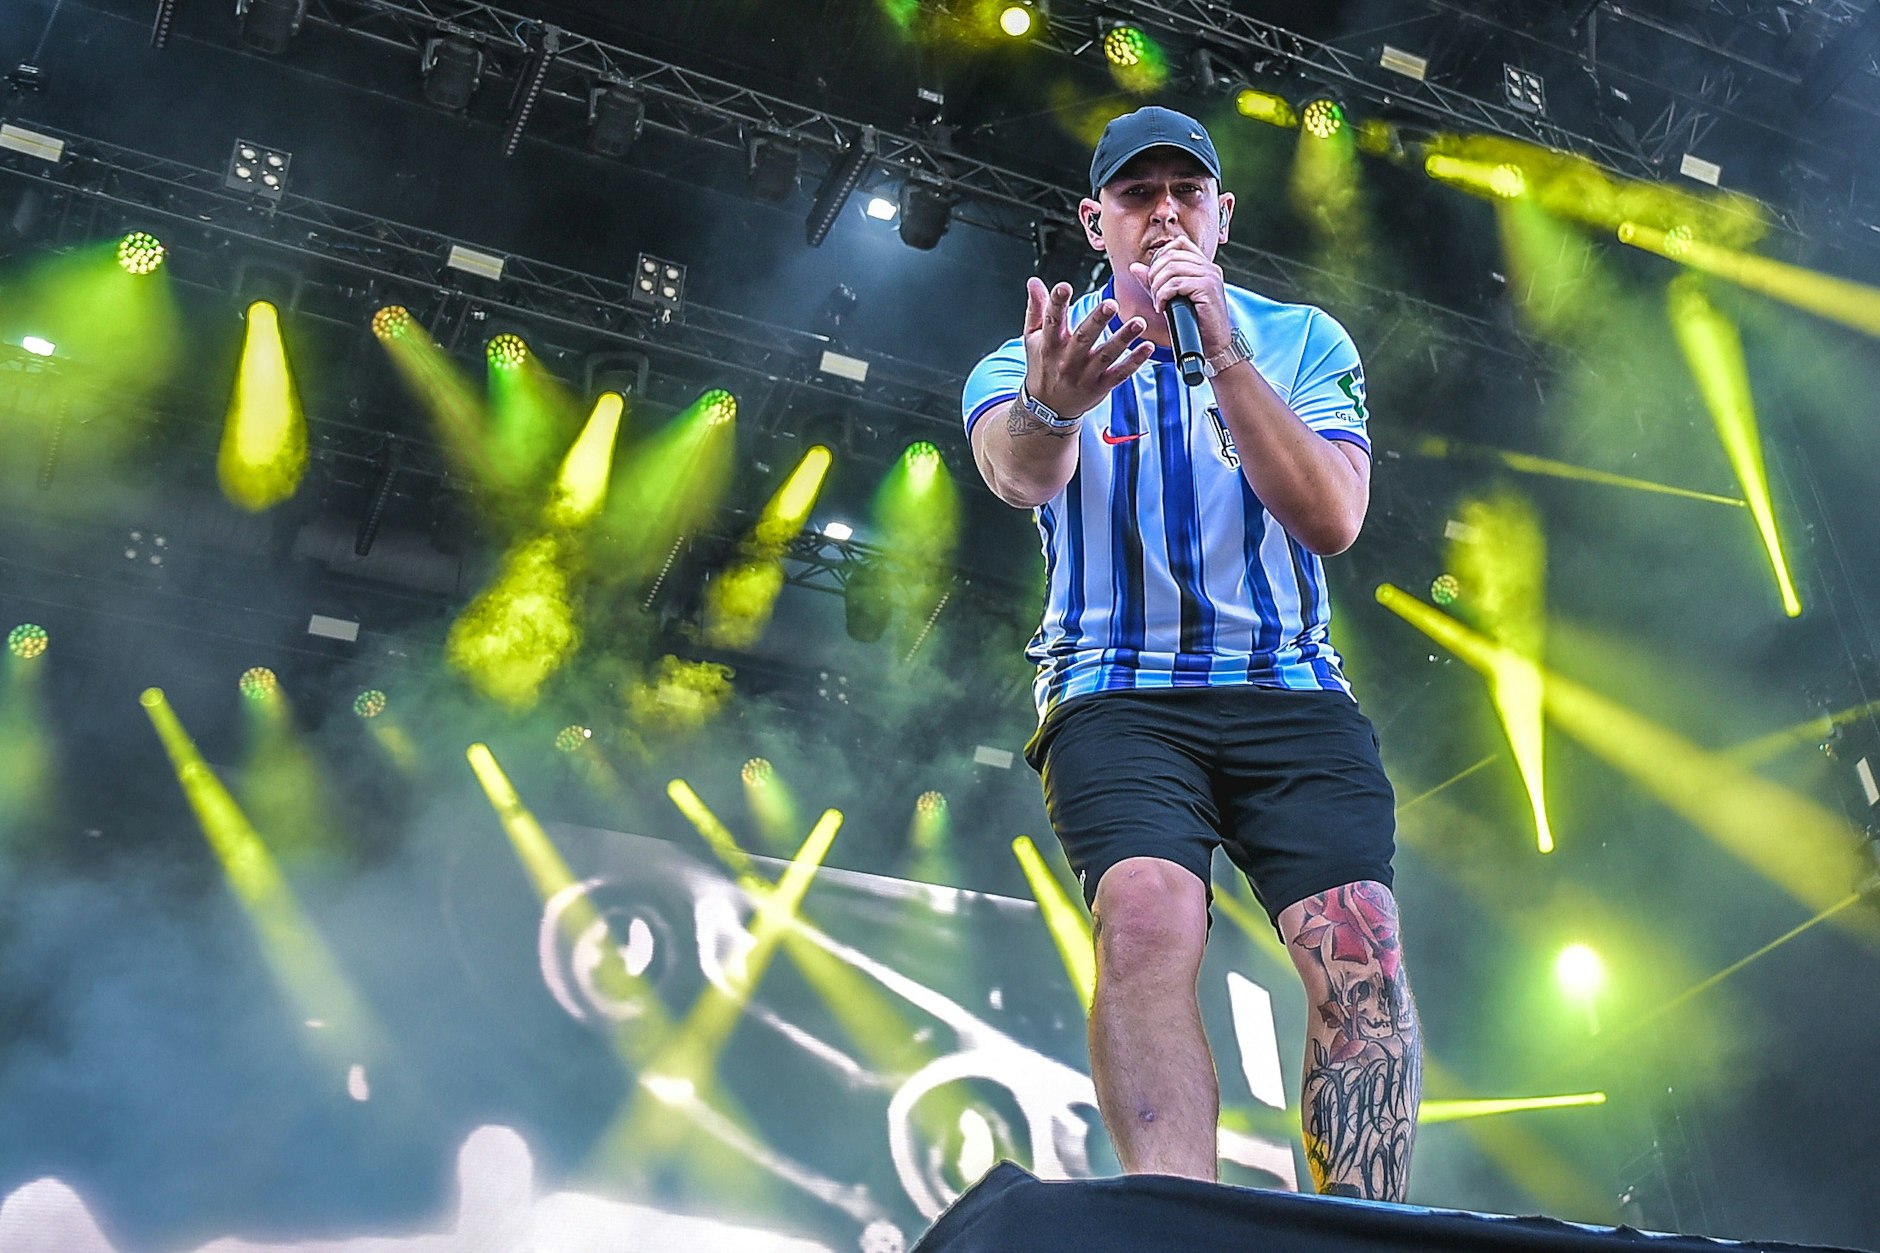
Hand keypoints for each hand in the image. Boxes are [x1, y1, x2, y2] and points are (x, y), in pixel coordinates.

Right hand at [1021, 277, 1154, 418]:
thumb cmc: (1042, 365)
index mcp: (1050, 345)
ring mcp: (1086, 375)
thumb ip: (1036, 309)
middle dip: (1097, 321)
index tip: (1063, 287)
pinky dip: (1135, 361)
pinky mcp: (1101, 386)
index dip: (1057, 304)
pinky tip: (1148, 347)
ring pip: (1106, 355)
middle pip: (1083, 338)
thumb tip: (1034, 282)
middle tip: (1111, 304)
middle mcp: (1068, 360)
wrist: (1047, 407)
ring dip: (1123, 339)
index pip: (1052, 322)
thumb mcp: (1033, 338)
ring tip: (1139, 322)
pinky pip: (1120, 374)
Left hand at [1129, 238, 1232, 354]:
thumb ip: (1155, 281)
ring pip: (1172, 268)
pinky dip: (1163, 296)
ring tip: (1159, 303)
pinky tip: (1163, 307)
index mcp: (1204, 266)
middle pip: (1171, 255)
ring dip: (1158, 287)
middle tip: (1154, 294)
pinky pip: (1176, 283)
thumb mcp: (1171, 299)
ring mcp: (1210, 276)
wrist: (1213, 345)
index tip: (1154, 278)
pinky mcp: (1207, 288)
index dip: (1160, 257)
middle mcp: (1209, 267)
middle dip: (1155, 274)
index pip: (1179, 244)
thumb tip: (1135, 267)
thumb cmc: (1195, 324)